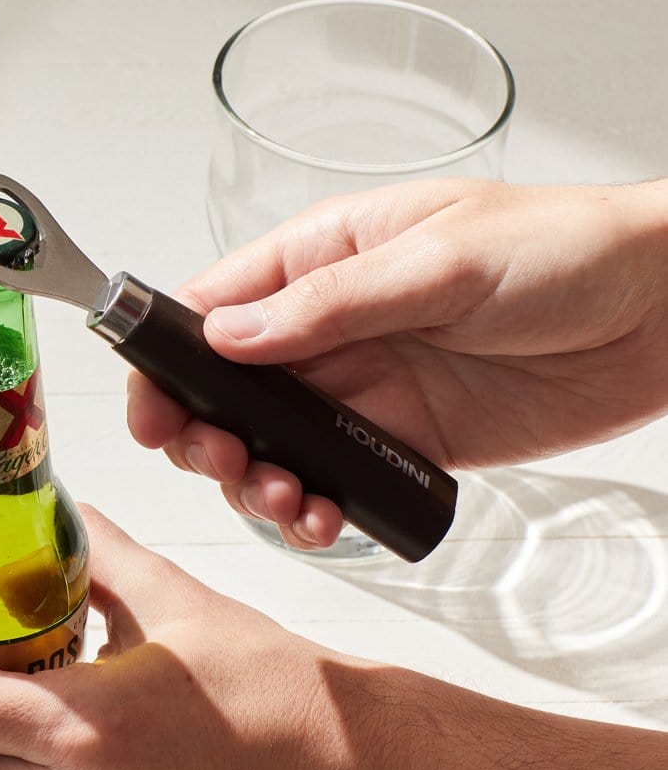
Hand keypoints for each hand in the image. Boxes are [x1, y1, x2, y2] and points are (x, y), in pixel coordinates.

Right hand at [128, 177, 667, 548]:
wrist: (663, 310)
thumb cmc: (562, 249)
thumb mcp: (439, 259)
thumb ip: (331, 302)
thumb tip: (230, 335)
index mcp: (323, 259)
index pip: (214, 307)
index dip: (168, 359)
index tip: (153, 408)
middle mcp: (329, 328)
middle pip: (226, 389)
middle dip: (204, 433)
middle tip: (223, 460)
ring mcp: (363, 389)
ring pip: (272, 446)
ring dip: (257, 481)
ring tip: (286, 499)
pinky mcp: (403, 442)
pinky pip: (335, 482)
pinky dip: (316, 510)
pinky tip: (324, 520)